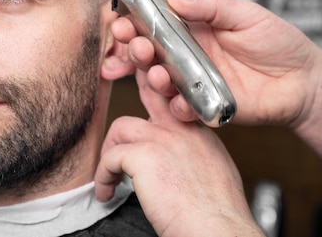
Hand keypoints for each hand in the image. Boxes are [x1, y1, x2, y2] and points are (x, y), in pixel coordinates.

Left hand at [95, 70, 263, 235]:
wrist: (218, 231)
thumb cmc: (218, 216)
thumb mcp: (215, 173)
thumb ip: (195, 156)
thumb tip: (177, 163)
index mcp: (200, 132)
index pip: (171, 101)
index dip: (152, 101)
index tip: (138, 122)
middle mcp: (182, 129)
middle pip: (146, 97)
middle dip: (130, 108)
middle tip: (114, 142)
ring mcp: (163, 138)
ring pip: (121, 127)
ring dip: (110, 152)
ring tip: (110, 177)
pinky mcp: (144, 155)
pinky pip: (110, 157)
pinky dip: (103, 176)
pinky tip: (107, 193)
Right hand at [112, 0, 321, 128]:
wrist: (306, 81)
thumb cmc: (278, 43)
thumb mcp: (247, 15)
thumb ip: (212, 6)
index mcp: (192, 31)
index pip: (154, 25)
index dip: (133, 24)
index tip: (119, 22)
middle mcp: (188, 57)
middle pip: (148, 54)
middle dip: (133, 50)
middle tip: (135, 47)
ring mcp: (195, 83)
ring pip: (160, 82)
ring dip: (151, 77)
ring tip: (158, 73)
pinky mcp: (205, 107)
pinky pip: (183, 110)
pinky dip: (177, 107)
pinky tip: (182, 102)